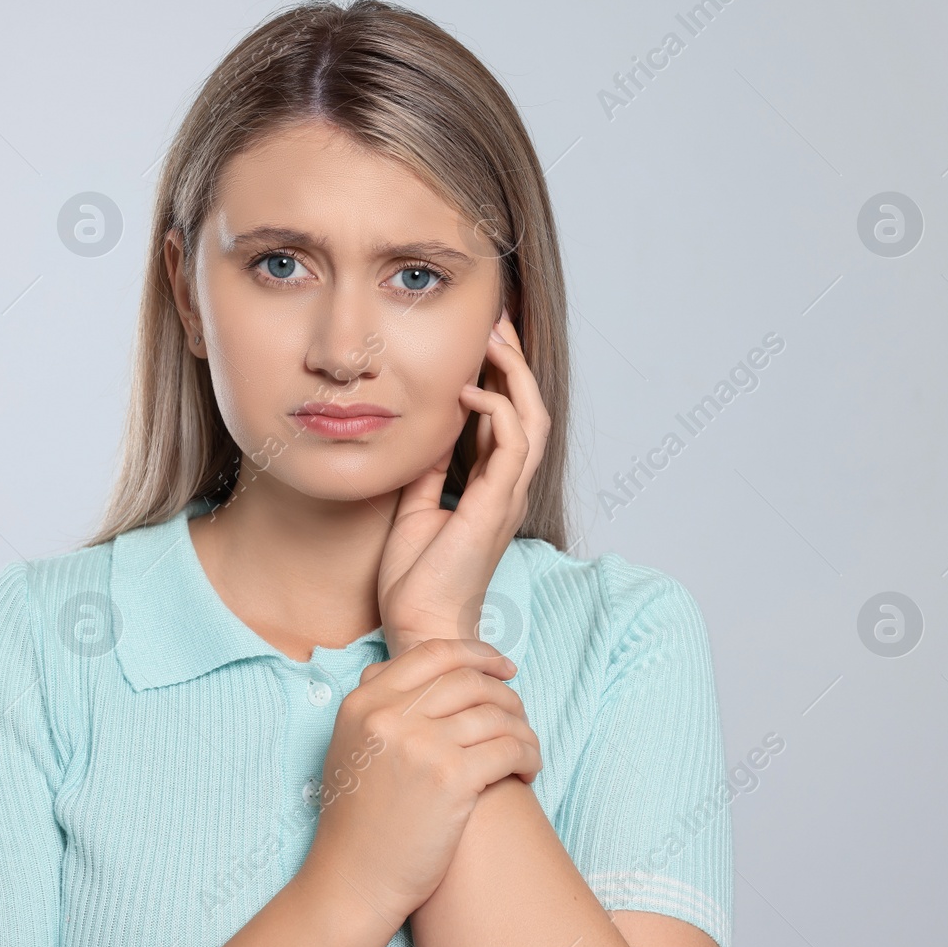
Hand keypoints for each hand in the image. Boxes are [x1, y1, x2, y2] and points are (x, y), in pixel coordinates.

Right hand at [297, 638, 540, 925]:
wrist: (353, 878)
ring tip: (526, 749)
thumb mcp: (349, 745)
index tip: (502, 667)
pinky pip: (509, 749)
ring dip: (522, 729)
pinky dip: (528, 756)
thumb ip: (378, 704)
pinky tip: (528, 770)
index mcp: (363, 701)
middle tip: (518, 714)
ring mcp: (421, 744)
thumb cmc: (358, 819)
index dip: (477, 654)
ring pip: (495, 715)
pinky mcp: (451, 779)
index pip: (433, 654)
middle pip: (469, 681)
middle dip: (505, 694)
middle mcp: (389, 715)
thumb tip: (423, 669)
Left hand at [377, 309, 551, 655]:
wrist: (418, 623)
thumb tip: (426, 431)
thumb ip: (428, 470)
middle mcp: (507, 488)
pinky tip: (469, 392)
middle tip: (496, 323)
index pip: (508, 420)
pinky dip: (497, 411)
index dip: (500, 377)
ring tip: (493, 339)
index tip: (482, 339)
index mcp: (491, 488)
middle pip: (530, 411)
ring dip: (515, 376)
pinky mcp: (495, 506)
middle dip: (515, 363)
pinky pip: (513, 446)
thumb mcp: (415, 508)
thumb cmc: (416, 578)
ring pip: (532, 420)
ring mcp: (506, 497)